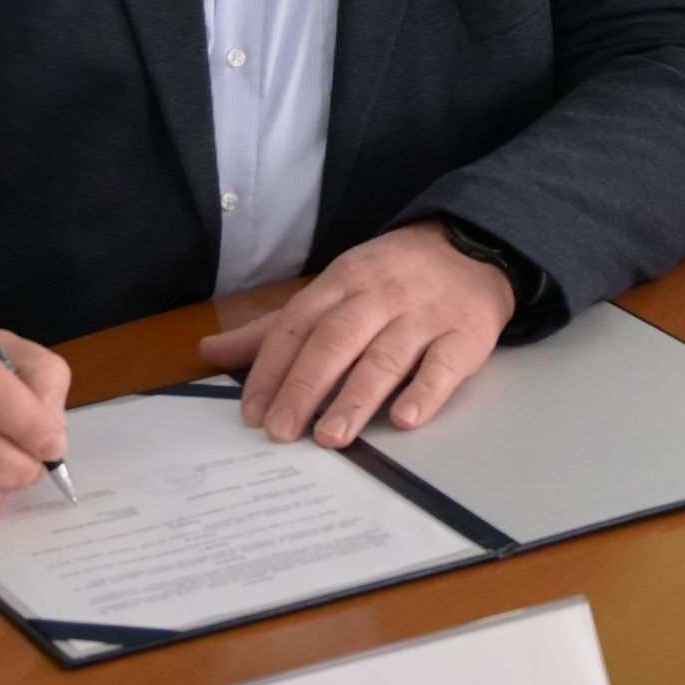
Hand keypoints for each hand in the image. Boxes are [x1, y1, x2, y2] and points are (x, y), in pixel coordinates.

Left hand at [201, 223, 518, 447]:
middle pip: (337, 339)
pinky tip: (405, 418)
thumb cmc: (393, 276)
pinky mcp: (465, 334)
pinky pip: (445, 364)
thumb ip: (275, 326)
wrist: (473, 247)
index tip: (252, 412)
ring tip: (331, 437)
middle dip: (306, 386)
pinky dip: (426, 392)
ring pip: (387, 355)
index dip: (272, 369)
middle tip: (281, 431)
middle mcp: (382, 295)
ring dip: (357, 397)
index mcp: (343, 280)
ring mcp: (426, 314)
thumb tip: (211, 350)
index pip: (299, 325)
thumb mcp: (333, 287)